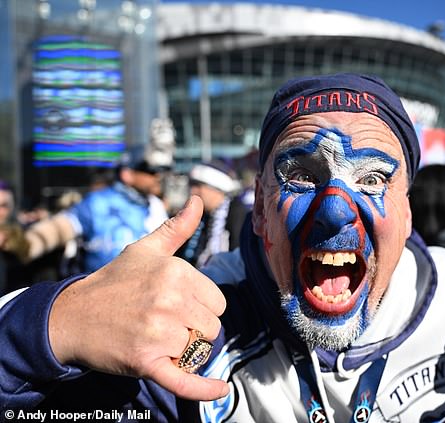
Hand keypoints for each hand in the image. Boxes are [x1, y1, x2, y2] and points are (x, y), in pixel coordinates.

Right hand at [49, 196, 228, 400]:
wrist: (73, 315)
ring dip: (186, 350)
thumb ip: (177, 227)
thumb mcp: (146, 249)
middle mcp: (170, 300)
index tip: (179, 306)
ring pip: (200, 350)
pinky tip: (220, 390)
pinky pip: (185, 379)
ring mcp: (158, 333)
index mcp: (177, 272)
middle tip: (164, 322)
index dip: (202, 307)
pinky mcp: (146, 361)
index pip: (218, 303)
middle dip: (194, 329)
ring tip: (158, 338)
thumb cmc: (114, 281)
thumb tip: (198, 199)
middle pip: (212, 328)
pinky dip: (203, 388)